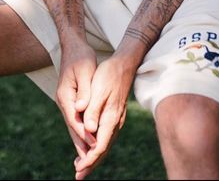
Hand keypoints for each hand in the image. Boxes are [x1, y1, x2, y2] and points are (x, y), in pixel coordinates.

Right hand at [56, 40, 96, 157]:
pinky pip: (77, 120)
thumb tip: (81, 110)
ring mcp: (67, 102)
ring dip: (81, 142)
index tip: (95, 147)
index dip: (85, 135)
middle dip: (81, 146)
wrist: (74, 48)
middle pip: (73, 128)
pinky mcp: (73, 101)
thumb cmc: (81, 58)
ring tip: (88, 159)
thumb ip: (84, 92)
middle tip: (88, 165)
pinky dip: (82, 132)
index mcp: (66, 95)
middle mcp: (65, 101)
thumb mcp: (84, 72)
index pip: (75, 120)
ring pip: (74, 126)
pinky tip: (88, 140)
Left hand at [74, 56, 134, 179]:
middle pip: (104, 149)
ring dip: (94, 155)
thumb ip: (93, 111)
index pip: (99, 146)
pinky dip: (98, 144)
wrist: (124, 65)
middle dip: (91, 163)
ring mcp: (117, 118)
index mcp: (110, 117)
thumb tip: (88, 132)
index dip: (88, 160)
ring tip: (83, 165)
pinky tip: (92, 144)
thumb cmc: (109, 76)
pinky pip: (107, 135)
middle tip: (78, 175)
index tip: (77, 169)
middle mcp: (115, 121)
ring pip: (106, 143)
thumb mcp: (98, 91)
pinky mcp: (115, 114)